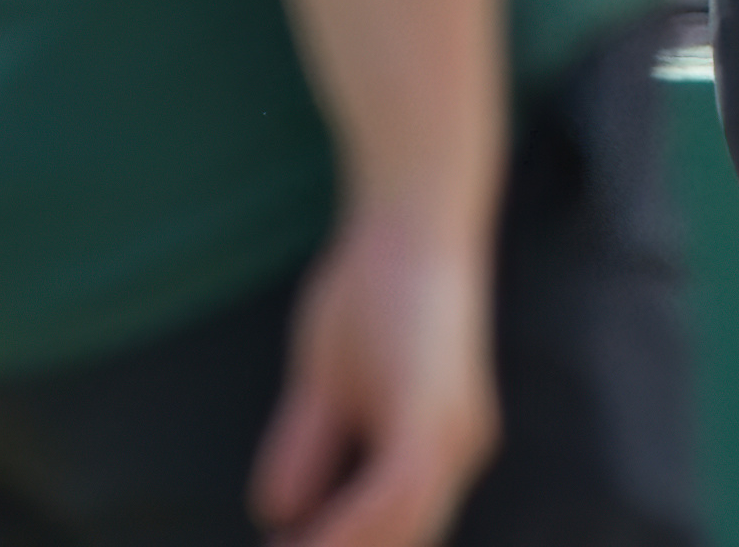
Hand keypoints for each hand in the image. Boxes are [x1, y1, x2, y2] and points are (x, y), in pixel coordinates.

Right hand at [248, 203, 496, 546]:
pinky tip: (304, 541)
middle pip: (407, 536)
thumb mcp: (327, 388)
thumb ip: (309, 448)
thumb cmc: (371, 293)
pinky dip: (350, 523)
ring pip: (404, 524)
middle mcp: (459, 447)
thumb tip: (279, 513)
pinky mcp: (431, 410)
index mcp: (441, 446)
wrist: (408, 223)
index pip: (401, 528)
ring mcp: (452, 431)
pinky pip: (396, 489)